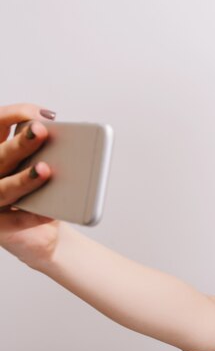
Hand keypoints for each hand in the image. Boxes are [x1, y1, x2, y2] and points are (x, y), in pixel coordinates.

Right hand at [0, 103, 58, 268]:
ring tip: (45, 170)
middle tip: (41, 131)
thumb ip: (51, 155)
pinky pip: (14, 221)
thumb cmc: (44, 195)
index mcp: (0, 154)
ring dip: (24, 178)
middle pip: (0, 155)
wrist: (42, 235)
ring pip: (3, 188)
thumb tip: (72, 142)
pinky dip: (33, 216)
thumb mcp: (45, 170)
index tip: (45, 115)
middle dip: (21, 142)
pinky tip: (51, 213)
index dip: (16, 114)